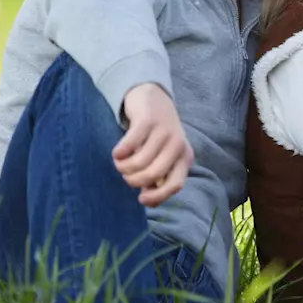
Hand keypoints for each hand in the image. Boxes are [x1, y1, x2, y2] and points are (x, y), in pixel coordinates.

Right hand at [113, 83, 192, 206]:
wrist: (154, 99)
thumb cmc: (157, 136)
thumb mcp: (164, 156)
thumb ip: (158, 178)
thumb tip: (149, 203)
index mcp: (185, 157)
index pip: (175, 185)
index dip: (157, 197)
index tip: (140, 200)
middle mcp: (178, 145)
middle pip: (153, 174)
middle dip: (133, 180)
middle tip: (126, 175)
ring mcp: (164, 131)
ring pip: (139, 162)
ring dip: (123, 167)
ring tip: (120, 163)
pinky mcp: (148, 120)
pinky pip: (129, 145)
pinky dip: (119, 153)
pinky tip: (117, 152)